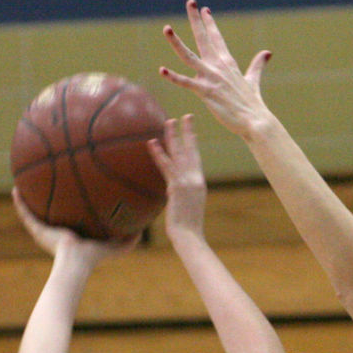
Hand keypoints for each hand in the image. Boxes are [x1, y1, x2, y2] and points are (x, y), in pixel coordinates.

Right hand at [11, 189, 138, 267]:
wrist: (75, 263)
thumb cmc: (94, 257)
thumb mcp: (114, 247)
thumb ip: (128, 240)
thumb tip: (143, 229)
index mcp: (74, 235)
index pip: (73, 217)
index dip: (72, 206)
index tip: (73, 190)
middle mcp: (57, 232)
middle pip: (51, 211)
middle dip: (50, 198)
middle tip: (48, 179)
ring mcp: (45, 232)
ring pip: (34, 211)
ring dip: (29, 197)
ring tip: (25, 179)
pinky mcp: (36, 231)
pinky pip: (25, 213)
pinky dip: (19, 203)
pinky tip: (14, 188)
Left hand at [147, 114, 206, 241]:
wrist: (189, 236)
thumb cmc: (187, 227)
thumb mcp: (186, 206)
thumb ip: (180, 193)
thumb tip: (173, 189)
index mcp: (199, 183)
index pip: (196, 158)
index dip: (193, 143)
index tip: (190, 129)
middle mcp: (196, 179)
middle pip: (192, 151)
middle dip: (188, 132)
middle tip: (186, 117)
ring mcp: (188, 182)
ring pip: (180, 154)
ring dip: (174, 136)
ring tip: (169, 121)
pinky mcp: (178, 187)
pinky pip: (167, 167)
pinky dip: (159, 154)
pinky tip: (152, 142)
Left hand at [159, 0, 272, 138]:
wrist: (256, 122)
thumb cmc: (253, 104)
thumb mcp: (253, 80)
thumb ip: (257, 65)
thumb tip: (267, 53)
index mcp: (227, 63)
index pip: (216, 38)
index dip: (210, 23)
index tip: (204, 9)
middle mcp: (218, 66)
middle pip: (203, 38)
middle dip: (196, 20)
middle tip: (190, 2)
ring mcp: (211, 78)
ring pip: (189, 56)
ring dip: (176, 42)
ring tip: (166, 28)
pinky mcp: (206, 92)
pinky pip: (186, 83)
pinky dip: (173, 77)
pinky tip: (162, 70)